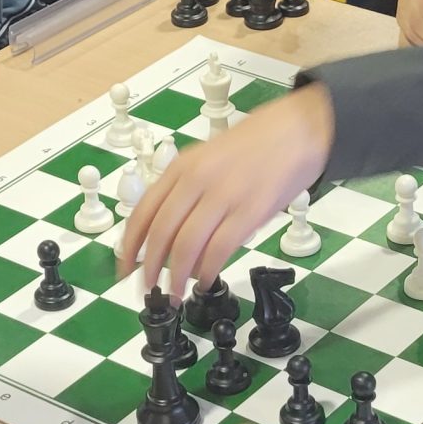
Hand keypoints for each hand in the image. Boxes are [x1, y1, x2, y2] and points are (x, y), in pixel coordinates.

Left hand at [119, 84, 335, 300]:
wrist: (298, 129)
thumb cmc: (256, 146)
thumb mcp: (209, 159)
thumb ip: (189, 191)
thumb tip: (171, 236)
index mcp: (182, 167)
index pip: (143, 212)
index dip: (129, 246)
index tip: (124, 268)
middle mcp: (197, 180)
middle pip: (161, 233)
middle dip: (150, 268)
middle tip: (148, 289)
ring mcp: (224, 195)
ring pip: (186, 245)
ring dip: (177, 276)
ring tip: (175, 294)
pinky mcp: (251, 210)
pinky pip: (220, 248)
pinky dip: (207, 270)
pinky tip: (204, 280)